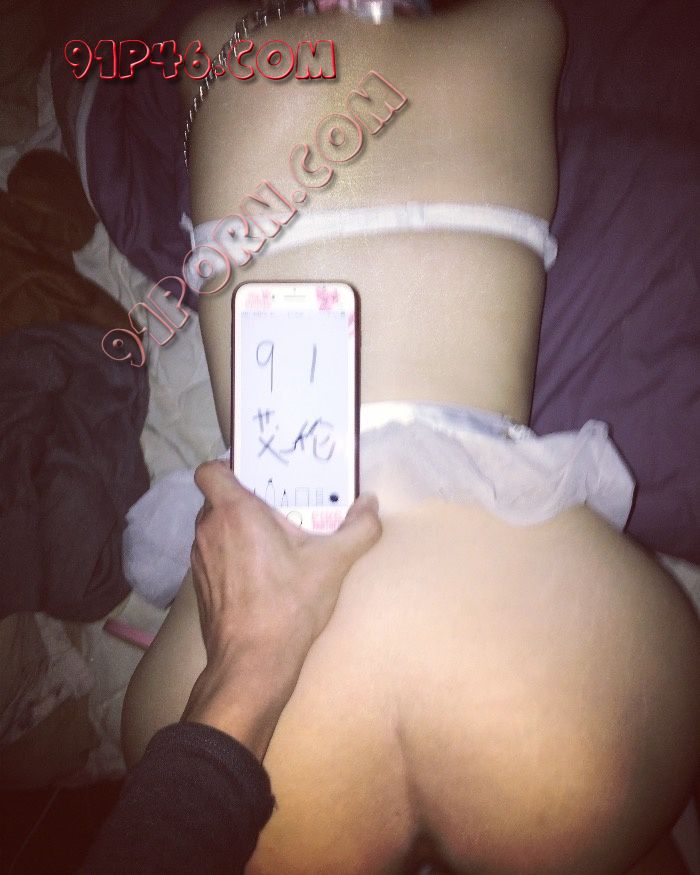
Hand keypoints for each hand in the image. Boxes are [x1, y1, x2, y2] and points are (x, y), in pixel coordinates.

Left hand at [181, 461, 381, 758]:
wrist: (253, 663)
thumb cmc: (288, 604)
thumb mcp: (333, 563)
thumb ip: (359, 528)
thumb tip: (372, 504)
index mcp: (235, 512)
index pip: (210, 470)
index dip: (227, 466)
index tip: (257, 476)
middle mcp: (210, 530)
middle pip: (218, 499)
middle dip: (245, 501)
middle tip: (279, 508)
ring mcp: (200, 560)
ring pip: (215, 529)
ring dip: (238, 530)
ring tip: (273, 542)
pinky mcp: (201, 587)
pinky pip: (214, 556)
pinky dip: (232, 557)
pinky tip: (261, 575)